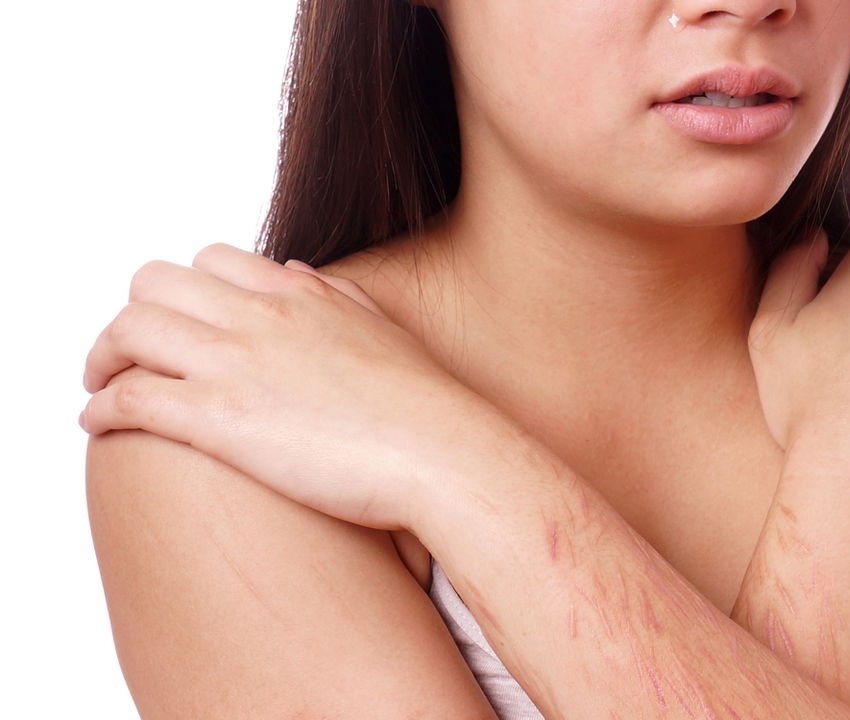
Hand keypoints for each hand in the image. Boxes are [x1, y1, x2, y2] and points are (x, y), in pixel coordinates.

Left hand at [79, 243, 492, 530]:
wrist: (444, 455)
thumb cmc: (426, 408)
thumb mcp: (384, 331)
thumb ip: (336, 298)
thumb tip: (297, 273)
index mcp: (301, 294)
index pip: (209, 261)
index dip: (183, 293)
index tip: (180, 326)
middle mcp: (260, 317)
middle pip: (153, 284)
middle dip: (133, 316)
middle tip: (129, 355)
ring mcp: (236, 364)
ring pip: (127, 331)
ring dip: (103, 357)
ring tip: (101, 385)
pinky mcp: (218, 419)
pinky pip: (128, 399)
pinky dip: (99, 408)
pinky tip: (98, 425)